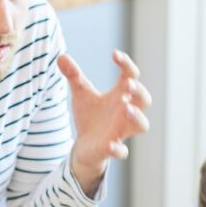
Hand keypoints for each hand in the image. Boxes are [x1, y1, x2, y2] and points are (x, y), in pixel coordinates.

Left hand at [59, 51, 150, 193]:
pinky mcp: (112, 149)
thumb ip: (73, 75)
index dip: (126, 64)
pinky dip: (118, 149)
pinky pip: (121, 152)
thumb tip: (61, 56)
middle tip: (128, 84)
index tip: (114, 55)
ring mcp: (121, 131)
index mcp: (120, 95)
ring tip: (126, 108)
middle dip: (139, 91)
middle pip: (144, 100)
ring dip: (136, 117)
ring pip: (141, 125)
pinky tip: (110, 145)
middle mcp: (125, 112)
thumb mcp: (80, 93)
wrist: (84, 145)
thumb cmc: (90, 116)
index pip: (131, 75)